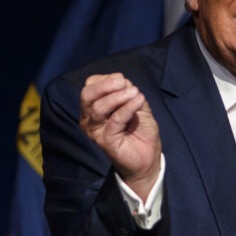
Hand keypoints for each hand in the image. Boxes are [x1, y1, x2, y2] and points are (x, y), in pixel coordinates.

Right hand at [79, 73, 161, 200]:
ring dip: (118, 96)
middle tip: (124, 83)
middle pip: (87, 94)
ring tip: (135, 93)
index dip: (106, 79)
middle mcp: (89, 118)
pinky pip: (114, 120)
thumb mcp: (137, 105)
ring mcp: (95, 130)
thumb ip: (129, 93)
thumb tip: (123, 81)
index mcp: (94, 107)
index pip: (90, 86)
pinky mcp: (105, 141)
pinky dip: (127, 107)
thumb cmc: (140, 130)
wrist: (148, 156)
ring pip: (98, 107)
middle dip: (106, 85)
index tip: (123, 81)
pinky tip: (139, 101)